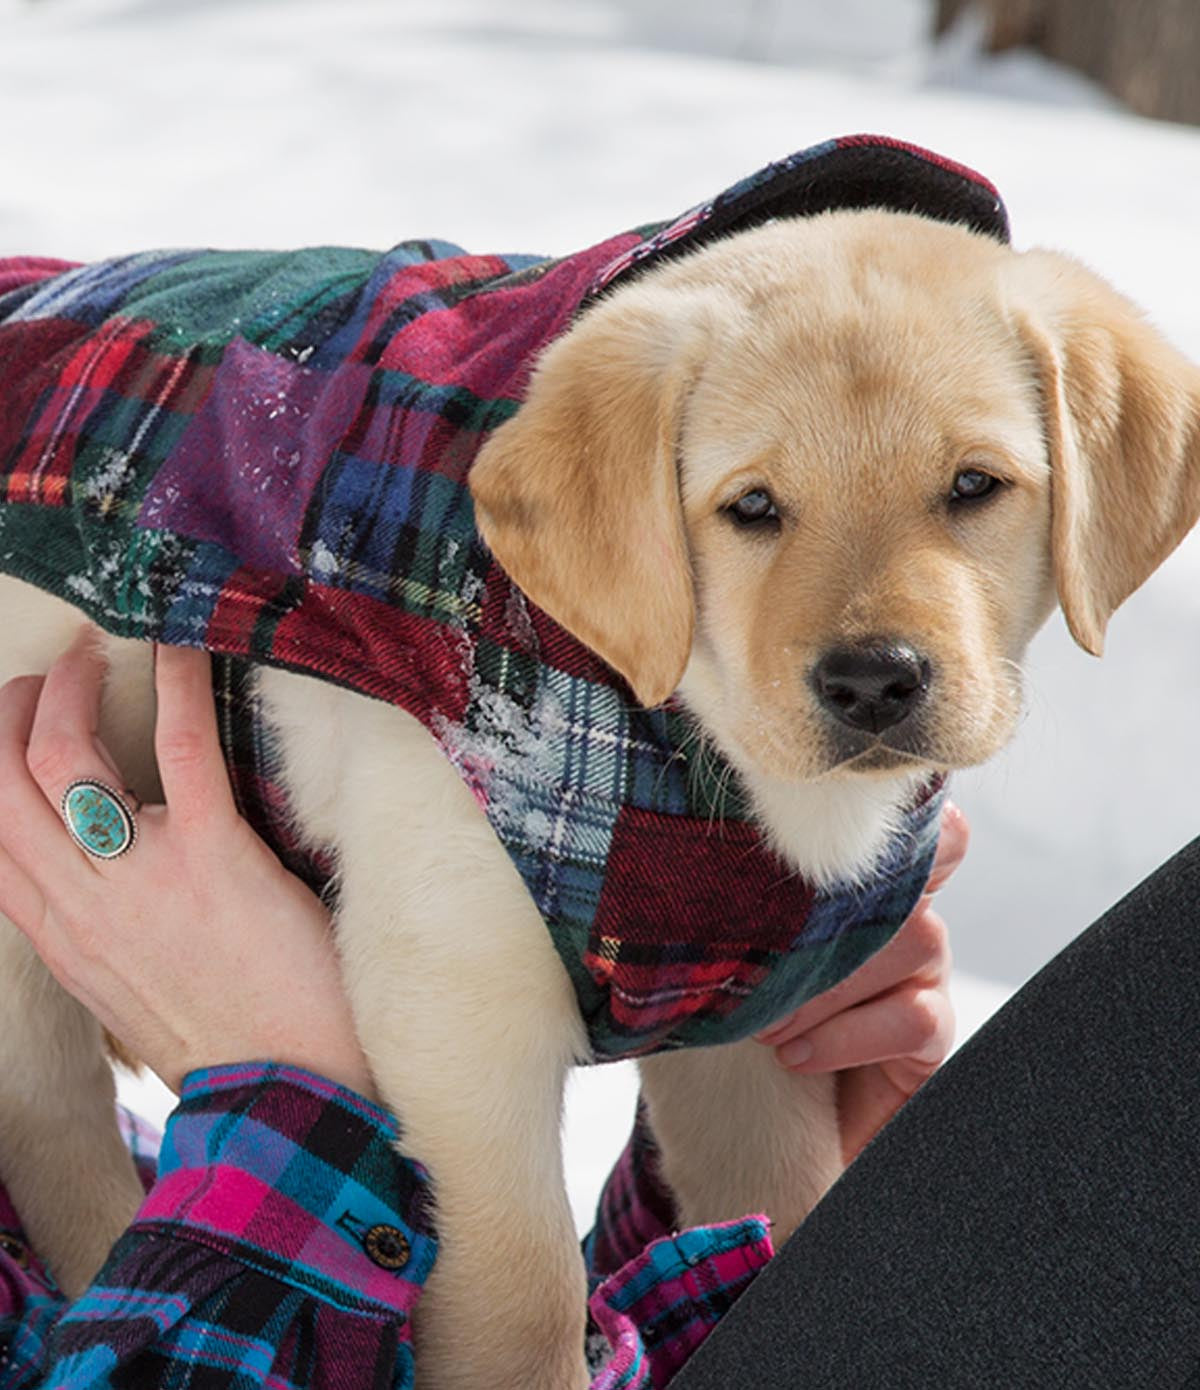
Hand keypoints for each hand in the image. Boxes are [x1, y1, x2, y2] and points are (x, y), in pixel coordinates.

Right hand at [0, 627, 373, 1098]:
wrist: (287, 1094)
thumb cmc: (224, 1036)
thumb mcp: (125, 990)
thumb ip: (95, 928)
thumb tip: (93, 875)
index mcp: (59, 935)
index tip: (16, 719)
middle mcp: (81, 905)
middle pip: (3, 782)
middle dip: (17, 710)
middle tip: (53, 671)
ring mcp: (143, 881)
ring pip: (62, 760)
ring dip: (72, 691)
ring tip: (99, 654)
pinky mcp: (216, 861)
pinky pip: (181, 751)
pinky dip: (177, 686)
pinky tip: (183, 643)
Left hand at [754, 801, 968, 1162]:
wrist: (758, 1122)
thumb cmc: (737, 1011)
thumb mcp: (733, 948)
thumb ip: (743, 899)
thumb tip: (694, 857)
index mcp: (859, 878)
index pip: (906, 818)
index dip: (898, 811)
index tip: (828, 822)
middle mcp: (904, 911)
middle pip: (903, 878)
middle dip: (823, 921)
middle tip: (755, 966)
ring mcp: (925, 970)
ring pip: (913, 940)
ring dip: (827, 986)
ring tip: (763, 1025)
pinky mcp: (932, 1034)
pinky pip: (914, 1017)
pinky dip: (845, 1036)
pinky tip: (794, 1056)